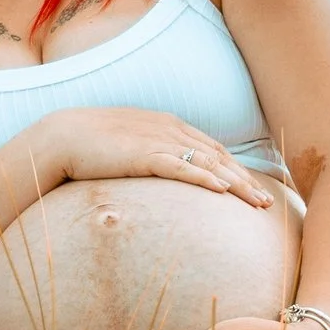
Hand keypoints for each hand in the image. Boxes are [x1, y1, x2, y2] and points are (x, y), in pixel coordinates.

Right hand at [36, 109, 273, 206]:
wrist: (62, 136)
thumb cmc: (91, 145)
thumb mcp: (128, 146)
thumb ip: (149, 154)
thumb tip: (160, 174)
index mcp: (168, 125)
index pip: (212, 148)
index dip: (236, 169)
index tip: (253, 188)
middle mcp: (170, 130)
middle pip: (219, 156)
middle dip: (246, 181)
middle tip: (266, 203)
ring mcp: (158, 141)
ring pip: (208, 162)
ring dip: (236, 184)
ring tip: (256, 203)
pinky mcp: (144, 155)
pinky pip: (182, 167)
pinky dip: (204, 178)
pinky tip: (222, 191)